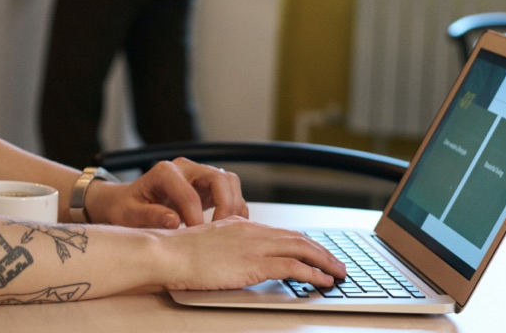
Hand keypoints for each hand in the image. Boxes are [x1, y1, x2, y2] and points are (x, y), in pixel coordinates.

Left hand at [87, 157, 247, 228]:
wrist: (128, 201)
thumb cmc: (127, 207)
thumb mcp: (130, 214)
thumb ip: (150, 216)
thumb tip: (173, 222)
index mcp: (165, 172)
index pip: (189, 194)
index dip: (196, 218)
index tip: (197, 238)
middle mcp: (186, 168)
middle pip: (219, 179)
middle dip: (226, 206)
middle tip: (221, 233)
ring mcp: (199, 175)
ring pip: (230, 182)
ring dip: (234, 207)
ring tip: (227, 232)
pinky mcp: (208, 186)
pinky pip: (231, 192)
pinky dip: (235, 210)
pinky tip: (228, 229)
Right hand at [162, 215, 347, 290]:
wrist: (167, 252)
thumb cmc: (179, 252)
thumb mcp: (207, 244)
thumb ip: (227, 247)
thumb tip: (237, 260)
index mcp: (241, 225)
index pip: (282, 232)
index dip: (304, 243)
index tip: (317, 253)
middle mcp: (251, 231)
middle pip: (297, 238)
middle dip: (321, 252)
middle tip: (337, 264)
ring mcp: (253, 246)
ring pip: (301, 249)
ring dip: (324, 262)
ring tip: (338, 273)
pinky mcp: (253, 263)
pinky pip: (292, 267)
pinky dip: (312, 273)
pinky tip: (322, 280)